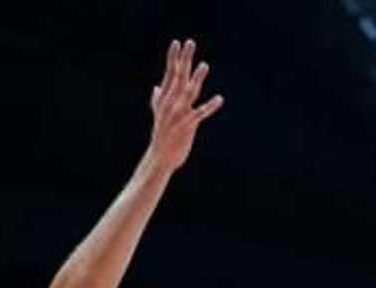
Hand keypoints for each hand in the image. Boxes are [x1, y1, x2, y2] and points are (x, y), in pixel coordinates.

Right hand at [146, 39, 223, 171]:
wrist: (161, 157)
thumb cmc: (162, 135)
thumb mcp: (158, 115)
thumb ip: (157, 100)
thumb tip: (156, 88)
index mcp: (164, 99)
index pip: (169, 74)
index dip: (173, 58)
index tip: (177, 43)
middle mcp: (170, 103)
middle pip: (178, 77)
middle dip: (184, 59)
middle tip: (189, 43)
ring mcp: (178, 114)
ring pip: (189, 92)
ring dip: (197, 78)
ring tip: (205, 65)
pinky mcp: (187, 126)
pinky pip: (200, 113)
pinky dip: (210, 106)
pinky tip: (219, 99)